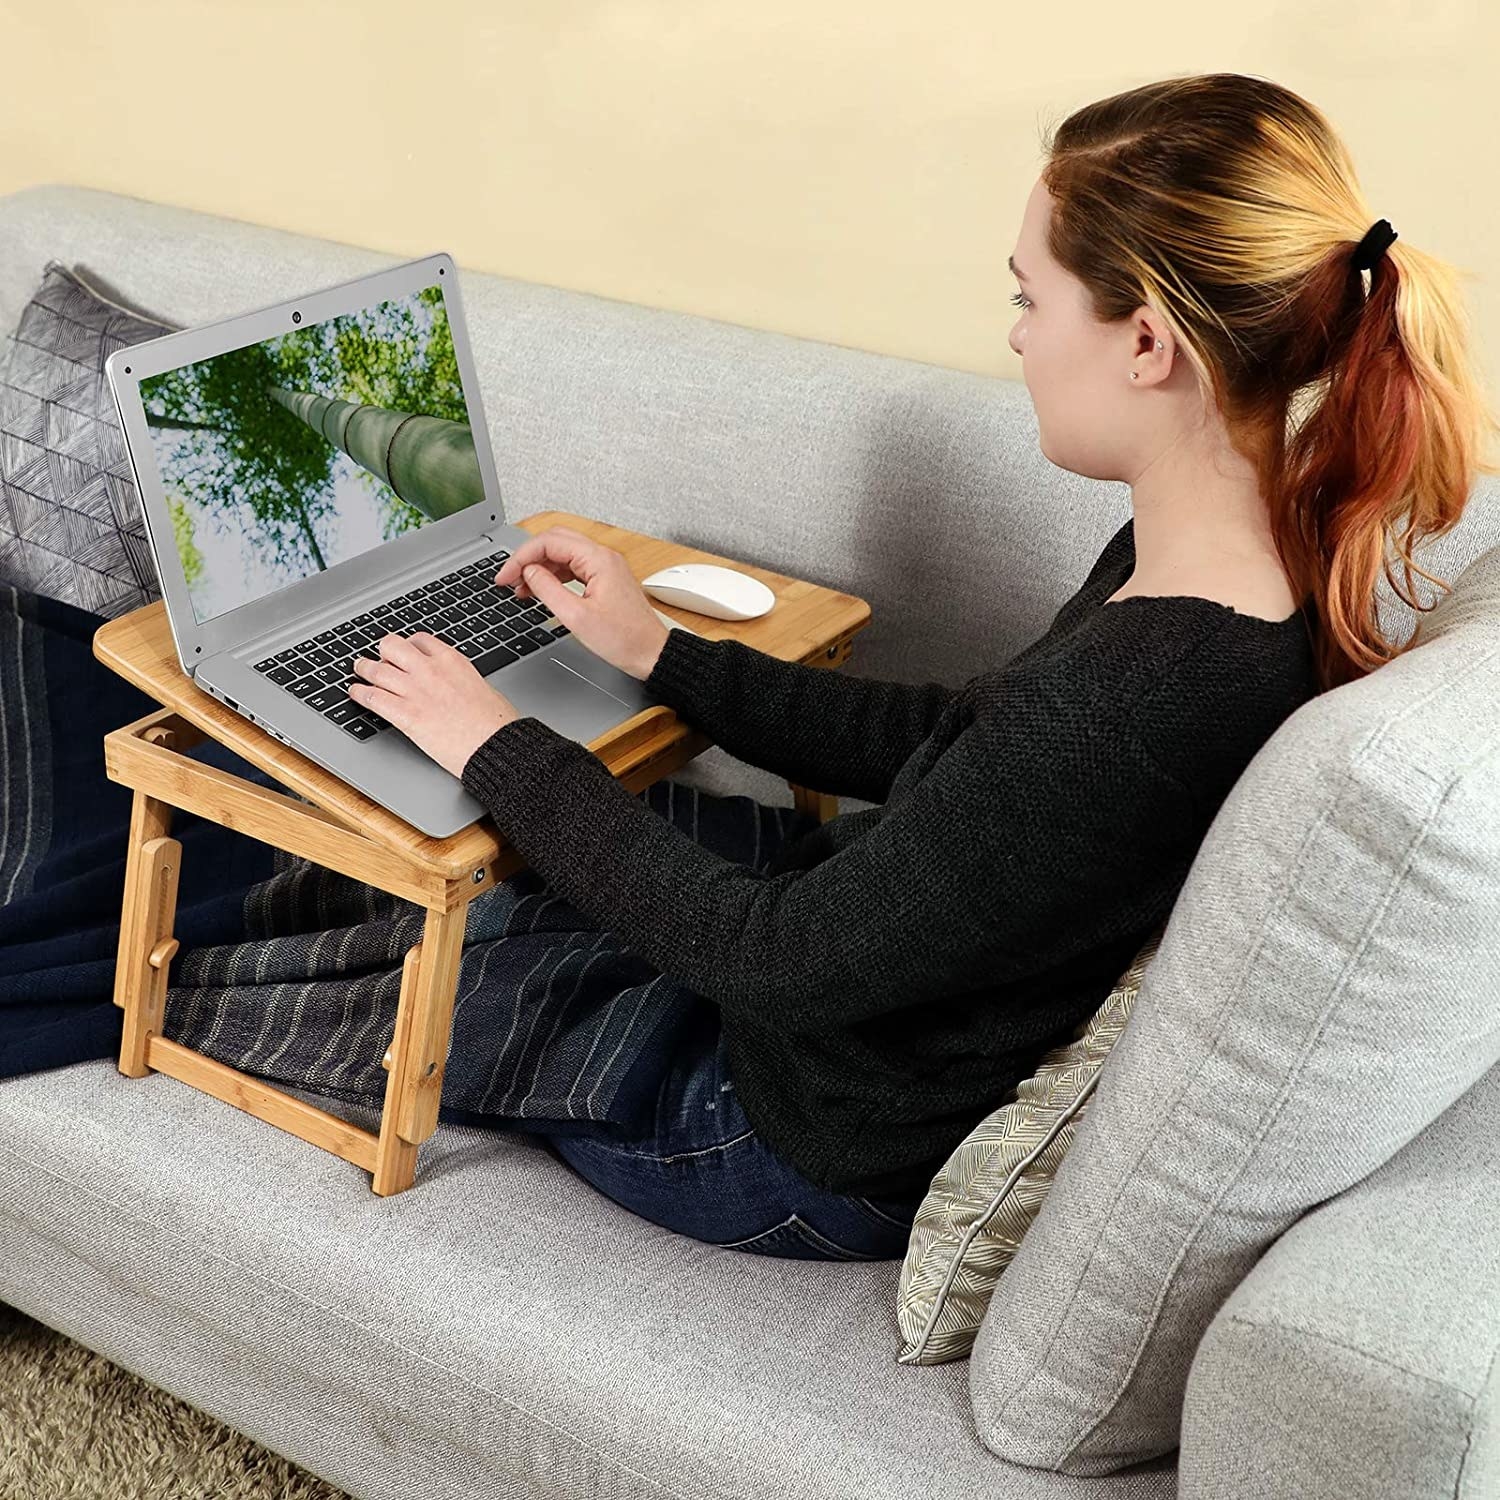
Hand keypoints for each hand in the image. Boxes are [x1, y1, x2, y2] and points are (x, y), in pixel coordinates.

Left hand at [347, 631, 520, 779]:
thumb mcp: (481, 687)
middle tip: (378, 659)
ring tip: (359, 671)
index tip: (403, 653)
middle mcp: (430, 670)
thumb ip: (459, 679)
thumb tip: (453, 683)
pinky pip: (372, 697)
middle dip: (382, 652)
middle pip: (391, 646)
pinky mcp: (405, 715)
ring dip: (364, 669)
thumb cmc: (496, 722)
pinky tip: (355, 693)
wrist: (494, 746)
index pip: (418, 640)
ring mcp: (415, 691)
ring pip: (376, 669)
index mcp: (451, 660)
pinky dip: (359, 694)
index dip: (406, 646)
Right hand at [495, 524, 669, 680]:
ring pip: (563, 554)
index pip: (549, 542)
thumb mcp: (576, 617)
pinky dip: (554, 576)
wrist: (652, 654)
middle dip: (528, 558)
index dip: (521, 557)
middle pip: (555, 541)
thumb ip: (548, 590)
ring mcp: (605, 567)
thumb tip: (528, 572)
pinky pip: (573, 568)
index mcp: (598, 560)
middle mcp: (603, 557)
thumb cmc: (625, 640)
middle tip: (509, 579)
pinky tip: (541, 589)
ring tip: (521, 588)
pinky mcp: (605, 580)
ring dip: (540, 567)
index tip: (505, 576)